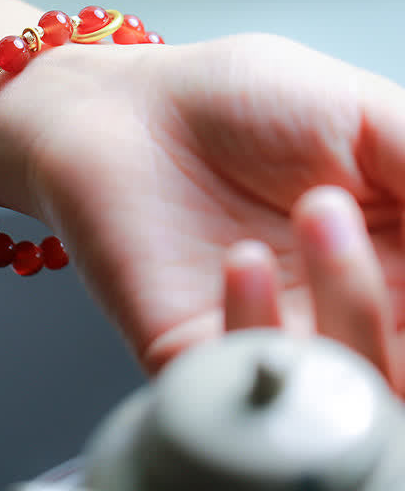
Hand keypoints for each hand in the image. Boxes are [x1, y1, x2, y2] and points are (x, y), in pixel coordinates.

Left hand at [0, 34, 404, 375]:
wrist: (120, 110)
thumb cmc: (233, 99)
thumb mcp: (367, 118)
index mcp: (402, 259)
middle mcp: (354, 313)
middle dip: (399, 307)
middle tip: (348, 215)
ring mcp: (283, 341)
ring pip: (364, 397)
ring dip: (359, 307)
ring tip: (315, 210)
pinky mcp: (204, 361)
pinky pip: (257, 392)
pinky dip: (261, 334)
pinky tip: (239, 260)